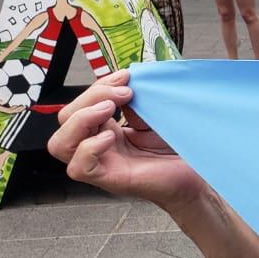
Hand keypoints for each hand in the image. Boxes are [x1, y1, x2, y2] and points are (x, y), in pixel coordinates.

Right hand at [47, 69, 205, 211]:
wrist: (198, 175)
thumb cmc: (179, 149)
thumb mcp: (154, 116)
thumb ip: (135, 101)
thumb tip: (123, 83)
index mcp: (106, 129)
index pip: (81, 104)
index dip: (99, 86)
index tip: (126, 77)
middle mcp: (98, 146)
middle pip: (65, 119)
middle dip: (89, 97)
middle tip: (123, 93)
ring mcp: (102, 164)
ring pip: (60, 144)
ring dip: (81, 120)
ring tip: (111, 111)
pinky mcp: (111, 180)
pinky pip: (78, 168)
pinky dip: (89, 148)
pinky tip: (111, 138)